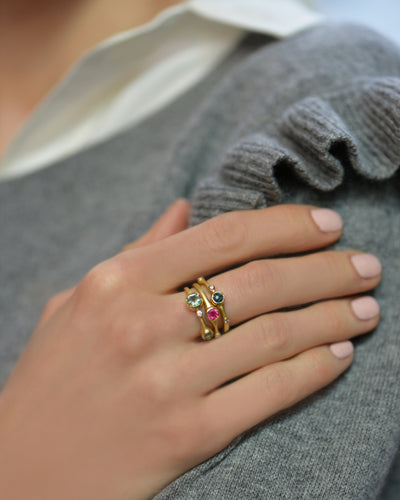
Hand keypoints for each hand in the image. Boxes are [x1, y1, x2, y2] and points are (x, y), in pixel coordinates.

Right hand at [0, 205, 380, 499]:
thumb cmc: (52, 380)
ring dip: (334, 317)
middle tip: (366, 264)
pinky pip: (270, 392)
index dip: (286, 226)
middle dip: (326, 270)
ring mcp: (169, 381)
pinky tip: (340, 355)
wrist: (24, 473)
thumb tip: (186, 212)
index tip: (327, 225)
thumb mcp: (80, 301)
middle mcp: (144, 324)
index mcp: (117, 282)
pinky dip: (315, 369)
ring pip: (276, 335)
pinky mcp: (189, 434)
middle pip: (261, 282)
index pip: (224, 237)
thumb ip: (137, 252)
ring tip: (368, 307)